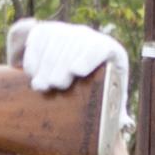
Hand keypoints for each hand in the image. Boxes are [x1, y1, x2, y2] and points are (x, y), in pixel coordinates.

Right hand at [7, 18, 133, 129]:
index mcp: (108, 50)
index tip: (76, 71)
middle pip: (72, 46)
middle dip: (59, 66)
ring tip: (39, 85)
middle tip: (51, 86)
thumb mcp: (107, 97)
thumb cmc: (94, 87)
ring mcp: (64, 31)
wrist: (73, 65)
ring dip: (43, 65)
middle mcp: (86, 35)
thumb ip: (115, 110)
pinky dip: (31, 56)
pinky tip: (29, 72)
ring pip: (52, 43)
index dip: (88, 57)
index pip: (99, 47)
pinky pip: (36, 39)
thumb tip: (124, 123)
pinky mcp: (44, 31)